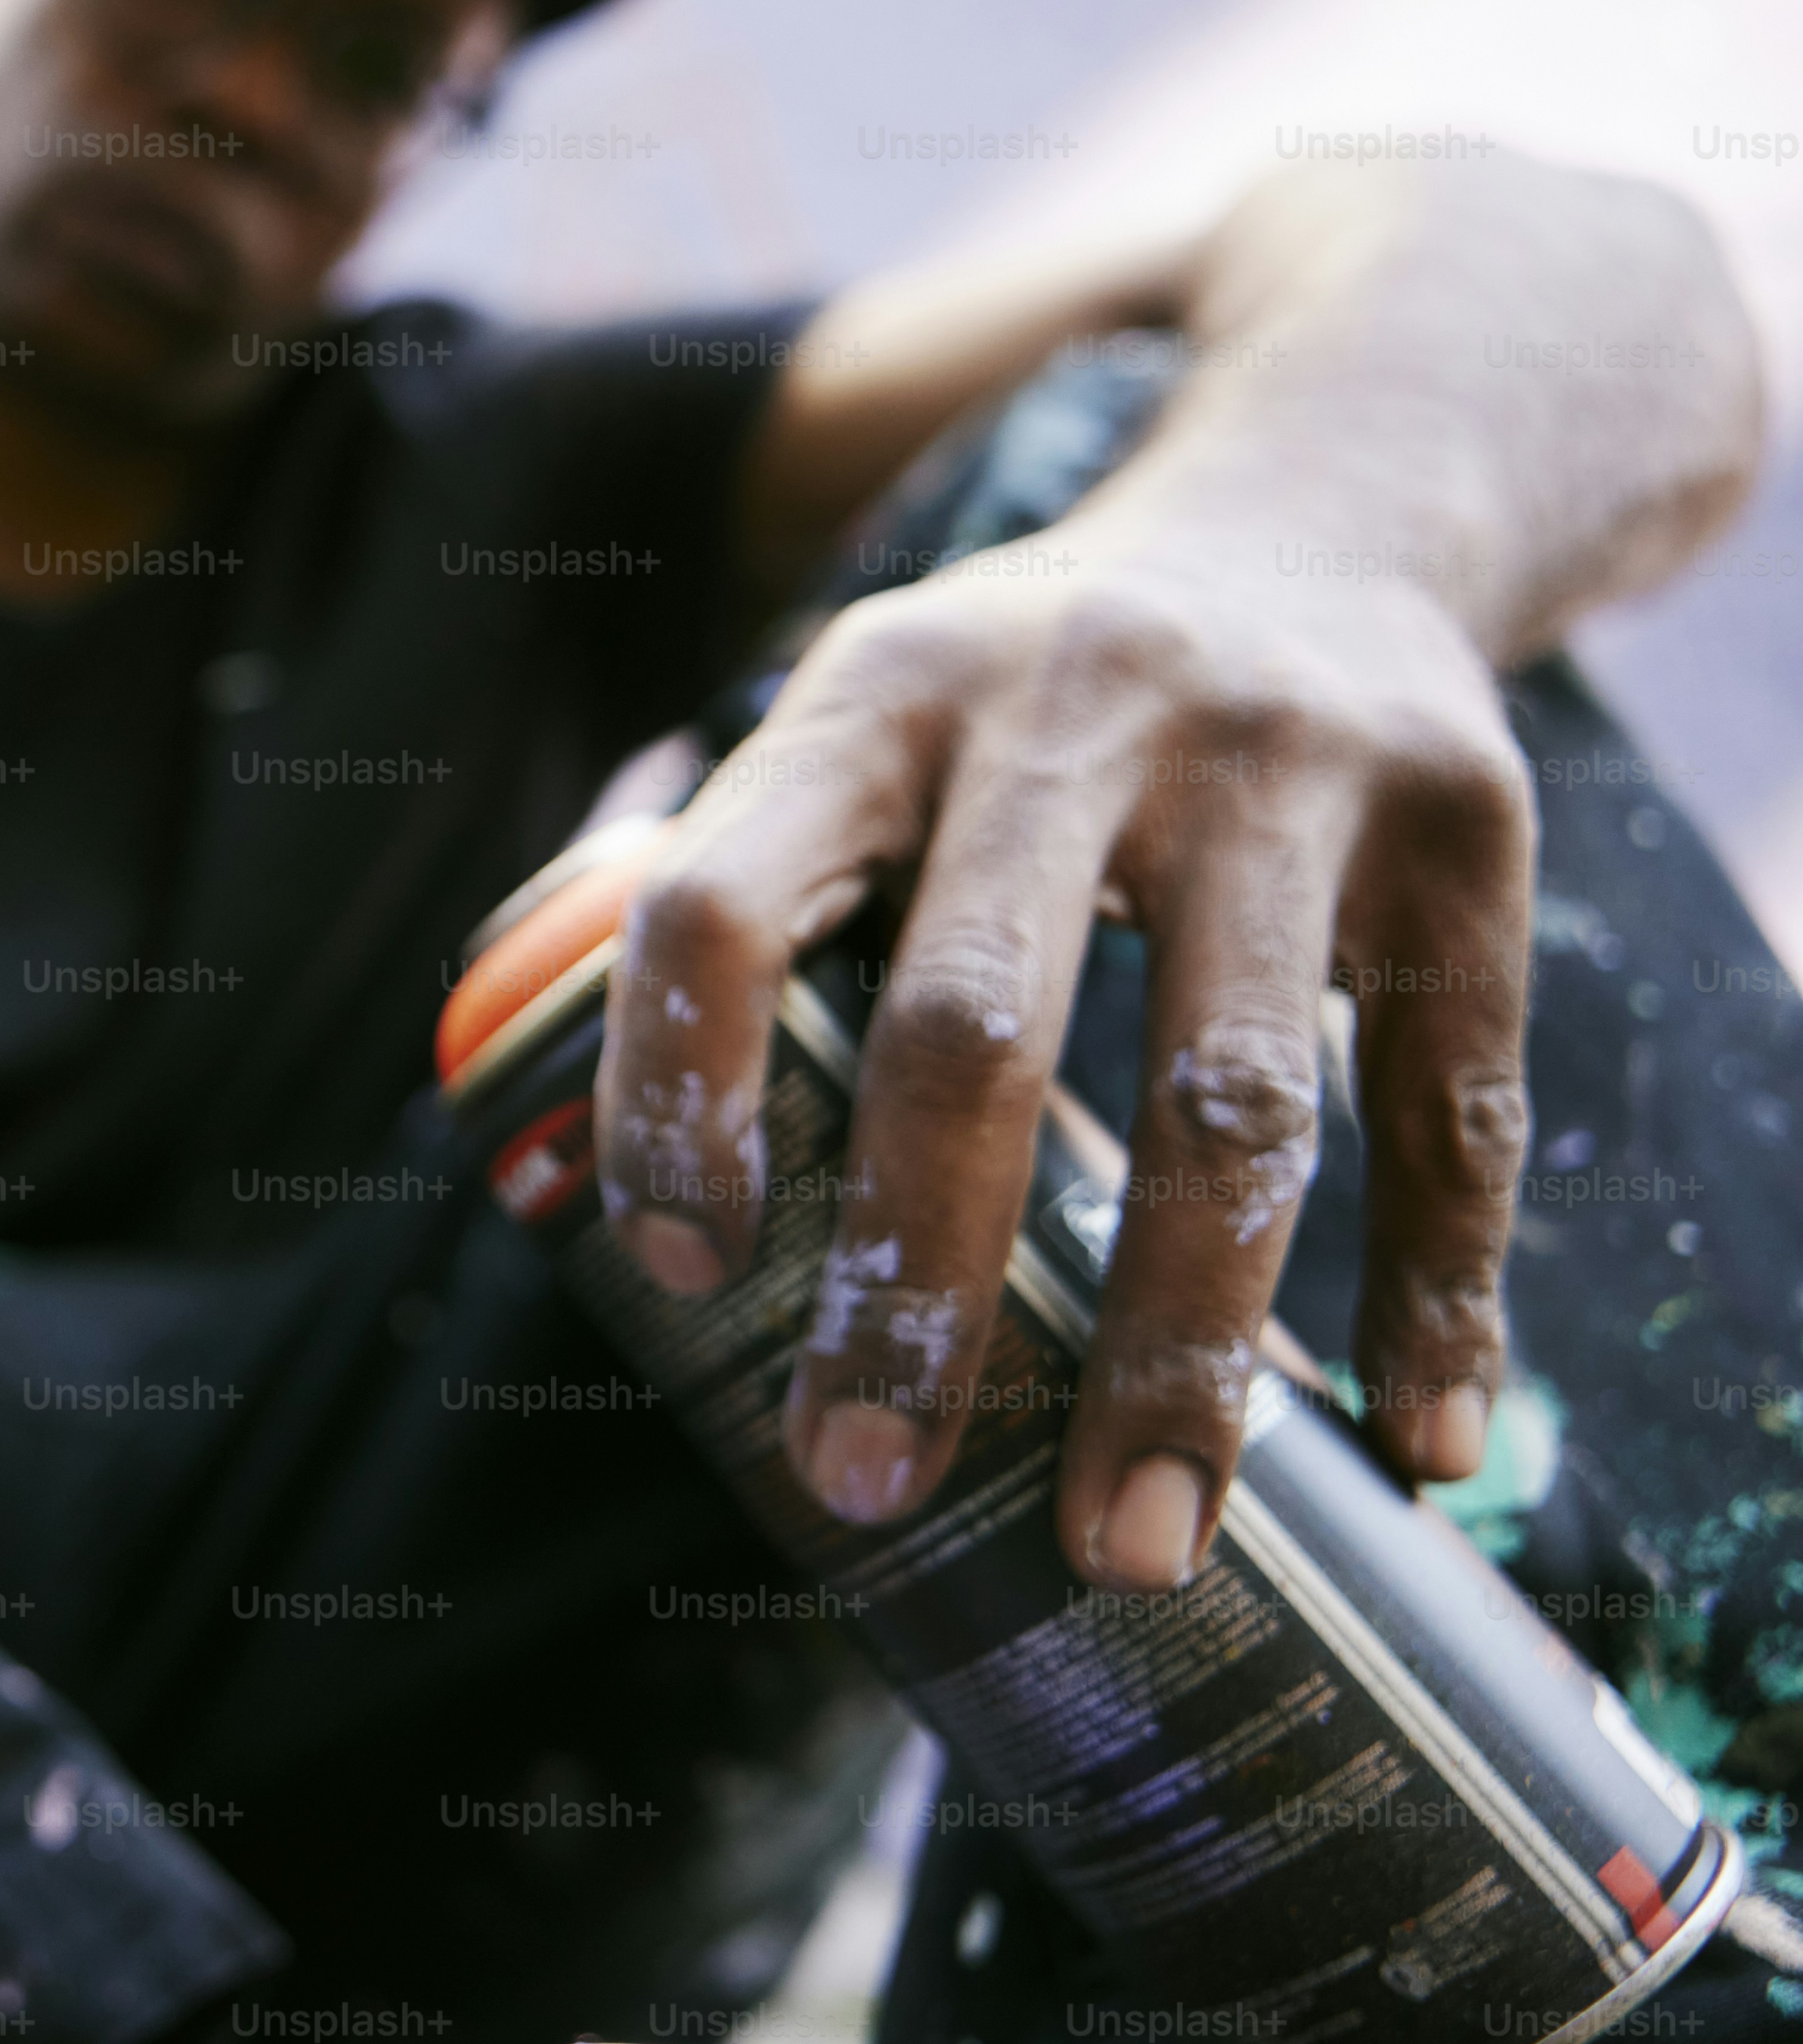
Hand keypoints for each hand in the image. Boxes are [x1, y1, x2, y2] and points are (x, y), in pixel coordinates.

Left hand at [590, 500, 1533, 1592]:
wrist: (1325, 501)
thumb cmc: (1023, 698)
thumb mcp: (863, 720)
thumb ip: (739, 904)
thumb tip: (578, 1208)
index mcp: (873, 693)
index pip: (714, 902)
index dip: (675, 1093)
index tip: (673, 1274)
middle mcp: (1071, 707)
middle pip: (971, 1032)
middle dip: (912, 1285)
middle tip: (863, 1482)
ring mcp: (1286, 760)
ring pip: (1231, 1104)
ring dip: (1177, 1353)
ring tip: (1129, 1541)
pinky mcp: (1466, 824)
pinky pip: (1453, 1103)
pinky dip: (1434, 1291)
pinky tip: (1405, 1442)